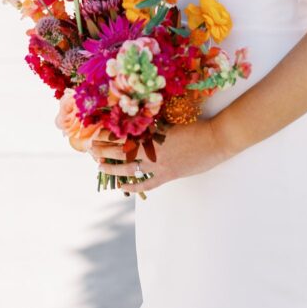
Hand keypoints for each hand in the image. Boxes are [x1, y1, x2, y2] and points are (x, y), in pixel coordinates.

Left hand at [88, 118, 228, 194]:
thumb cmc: (198, 126)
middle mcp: (153, 148)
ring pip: (129, 167)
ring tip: (99, 165)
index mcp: (153, 132)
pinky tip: (122, 187)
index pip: (125, 133)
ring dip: (112, 166)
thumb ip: (156, 124)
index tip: (96, 132)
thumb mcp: (174, 121)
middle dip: (104, 149)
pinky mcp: (168, 175)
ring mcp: (159, 163)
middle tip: (90, 149)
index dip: (109, 133)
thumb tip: (140, 122)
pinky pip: (146, 183)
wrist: (216, 139)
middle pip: (122, 149)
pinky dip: (133, 186)